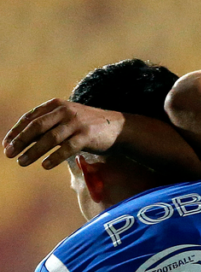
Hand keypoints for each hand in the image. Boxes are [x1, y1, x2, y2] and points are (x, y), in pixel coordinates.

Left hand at [4, 99, 124, 168]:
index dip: (16, 132)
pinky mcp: (87, 135)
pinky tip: (45, 165)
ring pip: (50, 138)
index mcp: (57, 106)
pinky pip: (67, 148)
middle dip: (20, 141)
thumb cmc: (88, 126)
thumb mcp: (67, 119)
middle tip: (8, 153)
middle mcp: (66, 112)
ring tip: (22, 162)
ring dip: (33, 152)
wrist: (119, 127)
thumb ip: (48, 125)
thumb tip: (22, 140)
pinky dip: (54, 157)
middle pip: (37, 127)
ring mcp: (77, 123)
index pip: (30, 118)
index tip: (6, 144)